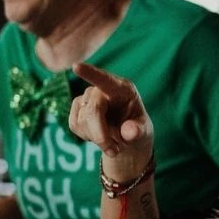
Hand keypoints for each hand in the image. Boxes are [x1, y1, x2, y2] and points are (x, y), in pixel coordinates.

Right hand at [68, 63, 153, 181]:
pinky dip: (87, 137)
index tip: (76, 67)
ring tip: (112, 141)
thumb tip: (130, 132)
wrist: (125, 137)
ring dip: (97, 138)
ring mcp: (86, 97)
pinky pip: (74, 125)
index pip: (105, 80)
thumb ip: (138, 131)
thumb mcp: (143, 132)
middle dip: (101, 136)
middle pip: (93, 111)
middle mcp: (102, 89)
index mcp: (123, 89)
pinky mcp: (76, 108)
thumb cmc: (137, 129)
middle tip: (115, 152)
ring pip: (82, 121)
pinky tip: (98, 134)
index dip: (91, 74)